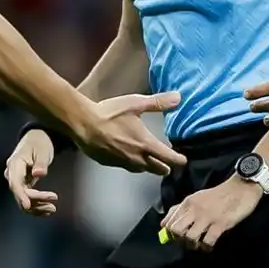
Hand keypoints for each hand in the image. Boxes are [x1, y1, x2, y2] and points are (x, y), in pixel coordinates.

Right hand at [4, 128, 59, 215]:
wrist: (36, 139)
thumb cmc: (39, 143)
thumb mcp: (42, 151)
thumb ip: (40, 163)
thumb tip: (38, 174)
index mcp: (14, 164)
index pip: (15, 183)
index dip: (21, 196)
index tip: (28, 206)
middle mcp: (12, 174)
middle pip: (20, 193)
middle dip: (36, 201)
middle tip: (53, 203)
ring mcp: (16, 181)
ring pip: (22, 199)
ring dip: (36, 207)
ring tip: (52, 209)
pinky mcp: (22, 185)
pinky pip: (26, 198)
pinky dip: (36, 205)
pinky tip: (47, 210)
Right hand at [72, 91, 187, 174]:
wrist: (84, 124)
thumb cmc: (111, 113)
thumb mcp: (136, 104)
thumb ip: (158, 102)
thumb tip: (179, 97)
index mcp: (146, 145)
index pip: (170, 159)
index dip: (179, 160)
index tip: (184, 159)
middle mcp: (137, 158)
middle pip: (159, 170)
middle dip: (166, 167)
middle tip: (169, 161)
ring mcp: (123, 163)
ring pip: (142, 170)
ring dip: (149, 166)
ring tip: (151, 159)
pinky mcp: (111, 164)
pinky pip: (127, 166)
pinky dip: (132, 163)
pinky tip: (129, 155)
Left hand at [160, 175, 261, 250]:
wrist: (241, 188)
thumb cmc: (218, 194)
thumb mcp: (196, 198)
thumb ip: (180, 209)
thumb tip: (164, 223)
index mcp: (187, 203)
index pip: (168, 223)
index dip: (170, 233)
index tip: (177, 237)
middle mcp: (194, 210)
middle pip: (176, 231)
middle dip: (179, 240)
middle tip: (188, 241)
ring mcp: (207, 217)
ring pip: (190, 238)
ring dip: (193, 245)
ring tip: (199, 243)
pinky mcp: (220, 224)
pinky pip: (207, 242)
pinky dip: (206, 247)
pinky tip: (209, 245)